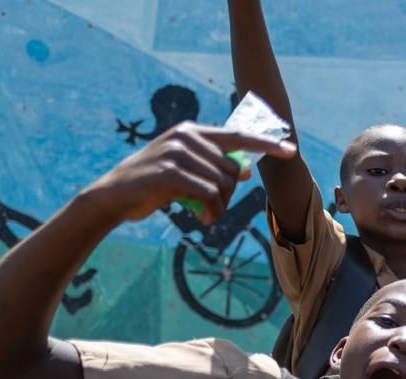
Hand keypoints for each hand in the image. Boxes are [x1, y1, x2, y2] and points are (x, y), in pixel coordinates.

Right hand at [83, 122, 294, 225]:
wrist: (114, 196)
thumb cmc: (153, 185)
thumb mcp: (185, 171)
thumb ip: (213, 166)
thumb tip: (244, 170)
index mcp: (192, 132)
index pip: (238, 136)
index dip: (266, 144)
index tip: (291, 150)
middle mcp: (185, 136)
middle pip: (233, 169)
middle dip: (229, 195)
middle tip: (213, 207)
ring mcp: (176, 152)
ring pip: (224, 184)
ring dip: (220, 207)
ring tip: (205, 215)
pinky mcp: (170, 172)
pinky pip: (210, 195)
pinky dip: (212, 212)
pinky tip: (203, 220)